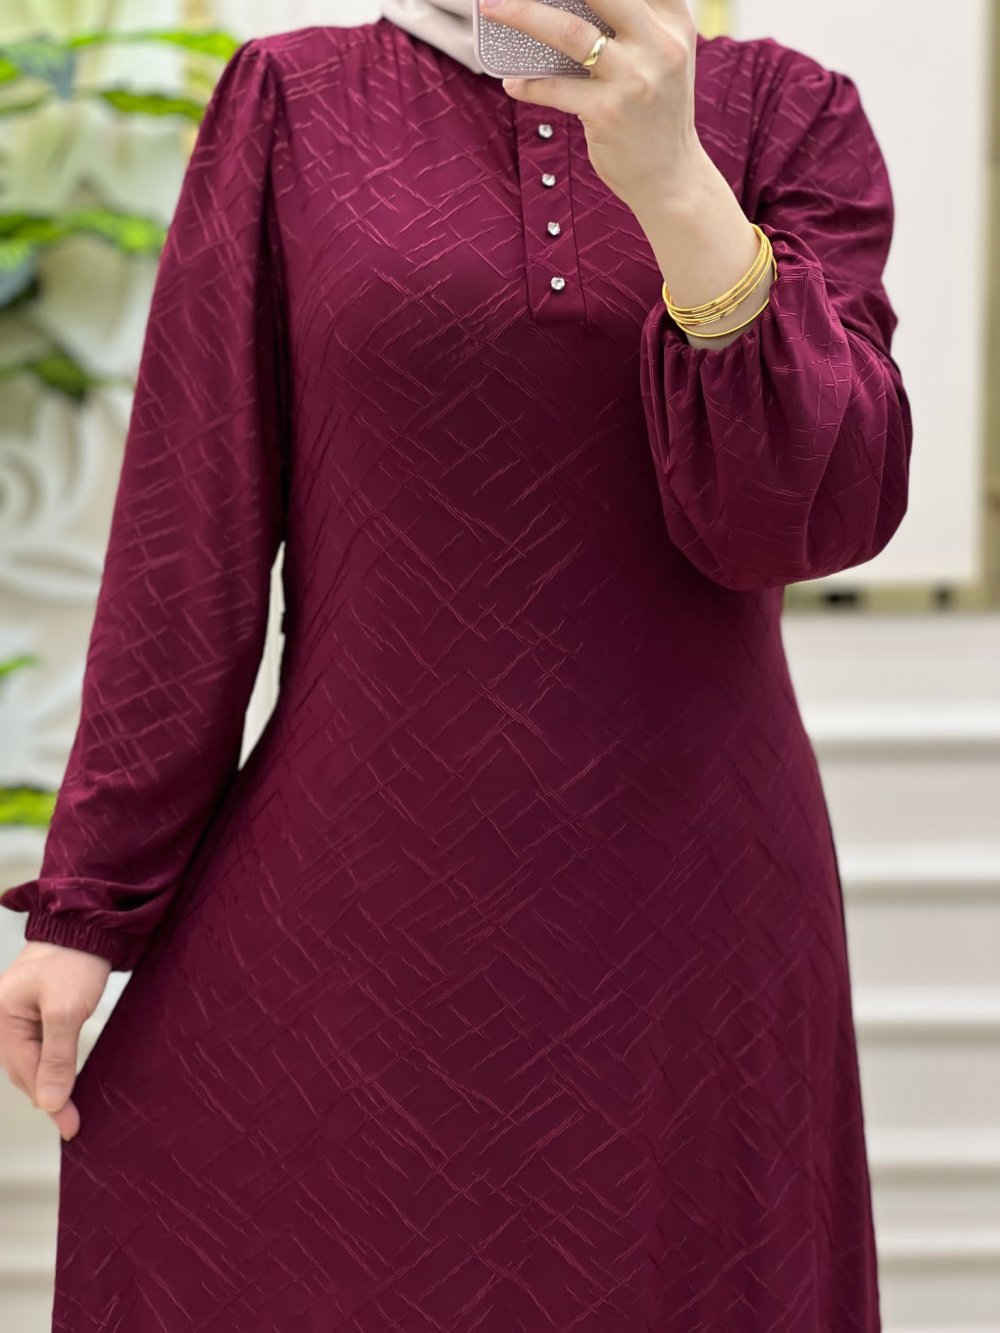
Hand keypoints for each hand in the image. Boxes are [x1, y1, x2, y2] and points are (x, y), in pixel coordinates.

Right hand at [0, 940, 110, 1139]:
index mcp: (2, 1018)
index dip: (51, 1101)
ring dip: (49, 1083)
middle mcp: (2, 1018)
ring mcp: (15, 1014)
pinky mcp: (32, 1010)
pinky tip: (62, 1078)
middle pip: (24, 1071)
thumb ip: (57, 1057)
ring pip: (30, 1061)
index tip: (71, 1126)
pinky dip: (50, 1064)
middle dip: (48, 1096)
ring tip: (69, 1109)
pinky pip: (37, 1047)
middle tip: (74, 1122)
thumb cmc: (75, 962)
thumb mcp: (67, 1011)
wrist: (87, 925)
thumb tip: (50, 1103)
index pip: (26, 1072)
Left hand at [479, 0, 706, 213]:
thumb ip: (632, 25)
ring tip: (494, 8)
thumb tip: (564, 5)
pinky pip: (555, 89)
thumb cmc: (655, 113)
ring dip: (523, 15)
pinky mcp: (608, 112)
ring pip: (570, 32)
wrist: (671, 176)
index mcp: (672, 22)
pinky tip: (514, 83)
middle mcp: (659, 44)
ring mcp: (633, 78)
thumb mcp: (661, 58)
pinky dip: (528, 84)